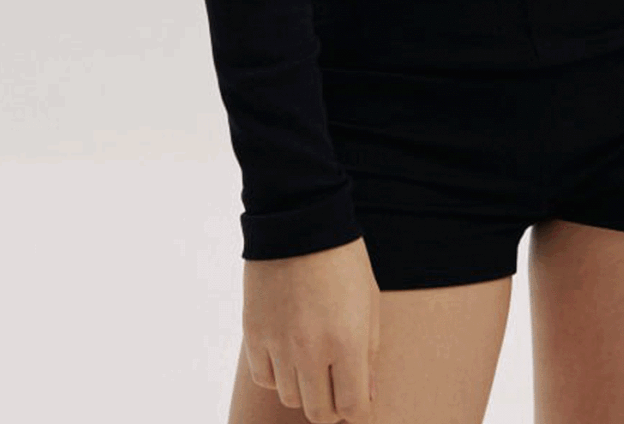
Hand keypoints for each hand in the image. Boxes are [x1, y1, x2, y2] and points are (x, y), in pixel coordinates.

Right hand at [242, 234, 378, 421]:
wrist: (298, 220)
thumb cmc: (343, 259)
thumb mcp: (369, 302)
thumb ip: (370, 353)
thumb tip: (367, 396)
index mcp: (347, 342)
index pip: (353, 408)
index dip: (360, 411)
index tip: (360, 402)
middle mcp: (311, 350)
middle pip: (319, 412)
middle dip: (333, 407)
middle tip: (338, 388)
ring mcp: (279, 344)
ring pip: (290, 397)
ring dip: (305, 388)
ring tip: (314, 361)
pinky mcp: (254, 334)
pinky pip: (264, 377)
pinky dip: (278, 374)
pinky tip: (288, 352)